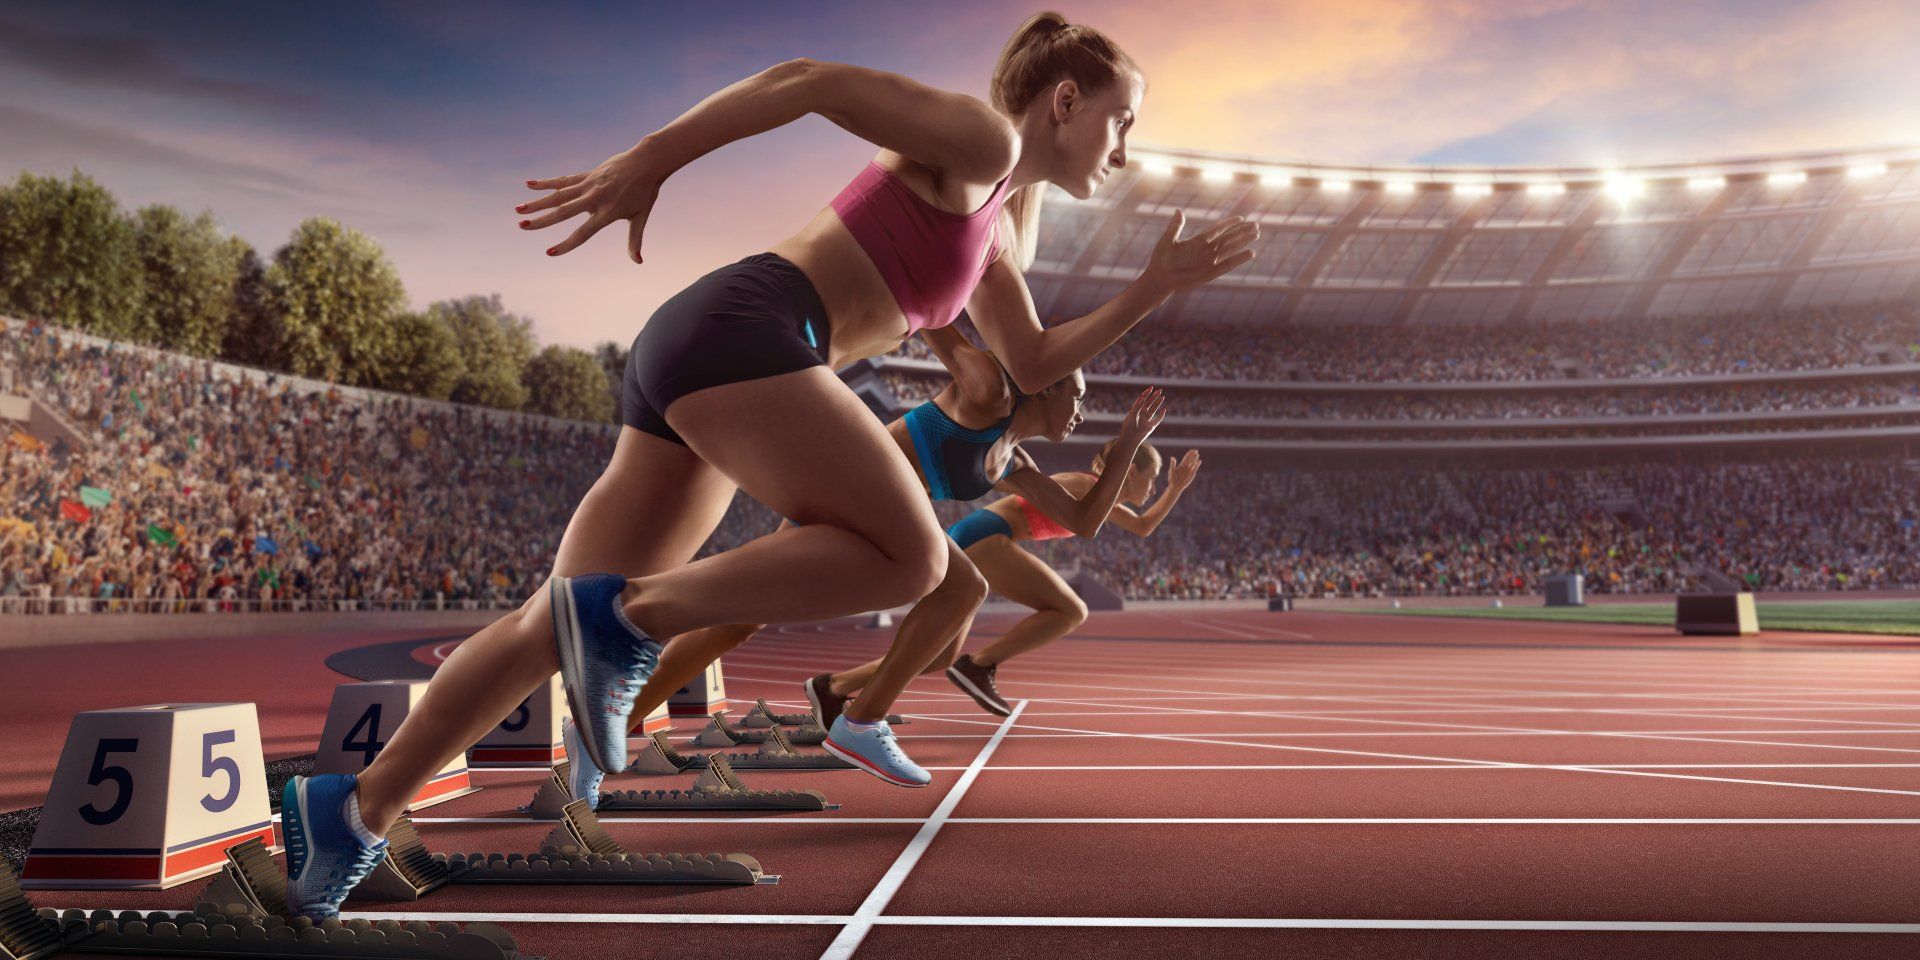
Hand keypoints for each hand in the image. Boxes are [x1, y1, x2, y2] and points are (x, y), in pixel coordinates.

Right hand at [516, 145, 667, 261]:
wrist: (648, 162)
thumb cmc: (646, 192)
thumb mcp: (641, 217)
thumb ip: (635, 240)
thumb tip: (638, 262)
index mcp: (607, 213)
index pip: (583, 233)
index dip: (566, 244)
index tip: (550, 252)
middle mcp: (594, 199)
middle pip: (563, 212)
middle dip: (542, 220)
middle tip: (522, 227)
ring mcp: (589, 185)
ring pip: (558, 195)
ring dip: (537, 202)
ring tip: (518, 209)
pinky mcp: (587, 175)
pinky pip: (563, 180)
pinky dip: (546, 183)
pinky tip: (529, 184)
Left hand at [1118, 387, 1166, 444]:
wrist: (1130, 438)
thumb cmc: (1129, 427)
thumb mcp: (1132, 415)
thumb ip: (1137, 407)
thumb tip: (1142, 398)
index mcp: (1136, 410)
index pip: (1142, 400)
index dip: (1146, 393)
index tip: (1151, 388)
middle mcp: (1142, 414)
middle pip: (1149, 403)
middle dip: (1154, 397)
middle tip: (1160, 390)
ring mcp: (1147, 420)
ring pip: (1154, 409)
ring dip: (1158, 403)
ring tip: (1162, 397)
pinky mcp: (1151, 426)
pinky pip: (1157, 420)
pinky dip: (1161, 415)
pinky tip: (1164, 409)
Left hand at [1142, 211, 1258, 295]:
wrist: (1159, 279)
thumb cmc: (1161, 260)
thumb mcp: (1168, 240)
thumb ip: (1176, 226)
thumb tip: (1179, 210)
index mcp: (1197, 241)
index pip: (1217, 229)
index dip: (1229, 224)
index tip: (1241, 218)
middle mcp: (1206, 250)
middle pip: (1228, 238)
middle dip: (1241, 231)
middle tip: (1256, 225)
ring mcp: (1209, 261)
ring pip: (1230, 249)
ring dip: (1243, 241)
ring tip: (1256, 234)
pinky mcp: (1210, 273)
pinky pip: (1227, 265)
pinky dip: (1238, 259)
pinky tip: (1250, 253)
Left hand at [1169, 449, 1201, 489]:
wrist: (1175, 486)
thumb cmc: (1172, 479)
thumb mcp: (1171, 470)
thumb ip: (1173, 464)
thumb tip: (1172, 457)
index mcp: (1181, 465)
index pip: (1186, 458)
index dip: (1189, 454)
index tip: (1192, 450)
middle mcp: (1186, 467)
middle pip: (1190, 460)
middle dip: (1193, 455)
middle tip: (1196, 450)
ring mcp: (1189, 470)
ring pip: (1193, 463)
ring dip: (1195, 459)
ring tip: (1197, 454)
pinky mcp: (1192, 474)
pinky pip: (1195, 468)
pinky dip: (1197, 465)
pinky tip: (1199, 461)